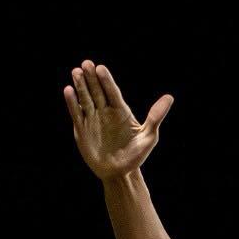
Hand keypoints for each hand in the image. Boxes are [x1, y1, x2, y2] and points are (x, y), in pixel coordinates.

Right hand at [63, 61, 172, 180]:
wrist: (120, 174)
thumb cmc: (136, 156)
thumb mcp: (149, 137)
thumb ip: (155, 117)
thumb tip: (169, 97)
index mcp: (121, 111)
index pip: (112, 92)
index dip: (107, 81)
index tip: (101, 68)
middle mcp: (105, 111)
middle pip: (97, 91)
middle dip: (91, 78)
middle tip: (86, 64)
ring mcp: (93, 119)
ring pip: (86, 99)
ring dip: (80, 86)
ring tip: (76, 72)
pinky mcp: (82, 129)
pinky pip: (77, 113)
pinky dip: (72, 103)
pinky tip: (68, 90)